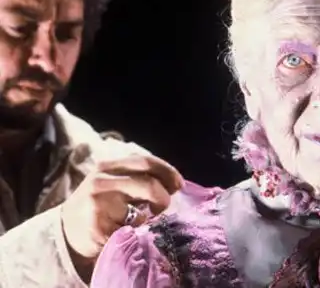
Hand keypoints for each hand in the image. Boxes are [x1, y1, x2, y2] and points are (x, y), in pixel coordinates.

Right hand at [61, 141, 182, 261]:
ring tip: (143, 220)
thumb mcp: (112, 181)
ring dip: (148, 219)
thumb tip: (174, 183)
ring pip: (141, 212)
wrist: (64, 231)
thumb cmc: (99, 203)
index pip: (146, 162)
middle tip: (163, 207)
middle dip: (163, 198)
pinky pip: (129, 232)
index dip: (168, 172)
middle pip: (148, 185)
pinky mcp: (97, 229)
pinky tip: (126, 233)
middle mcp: (101, 182)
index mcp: (108, 166)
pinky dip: (134, 234)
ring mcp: (98, 206)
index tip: (179, 185)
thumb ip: (137, 176)